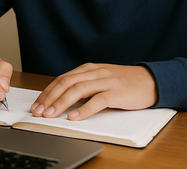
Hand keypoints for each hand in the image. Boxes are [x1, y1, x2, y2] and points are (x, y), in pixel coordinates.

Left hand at [30, 63, 157, 120]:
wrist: (150, 81)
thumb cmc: (123, 83)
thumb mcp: (100, 80)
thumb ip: (83, 86)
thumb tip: (61, 100)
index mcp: (88, 69)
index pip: (62, 79)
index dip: (47, 92)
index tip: (36, 105)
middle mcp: (95, 72)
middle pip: (66, 83)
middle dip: (49, 98)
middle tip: (38, 112)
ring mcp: (106, 81)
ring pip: (78, 90)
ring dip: (61, 103)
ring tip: (50, 115)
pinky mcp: (117, 92)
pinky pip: (98, 100)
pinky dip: (84, 109)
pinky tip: (74, 117)